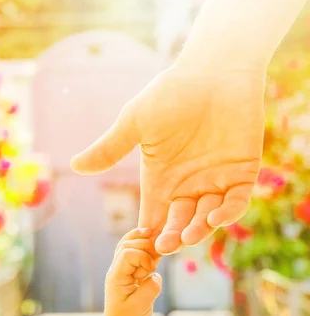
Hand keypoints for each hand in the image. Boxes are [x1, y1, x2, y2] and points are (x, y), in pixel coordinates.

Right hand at [71, 64, 265, 253]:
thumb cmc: (172, 92)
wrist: (215, 69)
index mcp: (161, 179)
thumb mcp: (134, 122)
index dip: (150, 233)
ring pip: (207, 217)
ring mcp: (215, 181)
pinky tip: (216, 217)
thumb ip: (109, 148)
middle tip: (166, 245)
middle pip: (180, 223)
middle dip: (173, 236)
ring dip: (199, 229)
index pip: (154, 216)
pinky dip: (228, 213)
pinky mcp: (242, 173)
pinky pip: (236, 202)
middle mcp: (187, 185)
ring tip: (188, 235)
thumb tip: (73, 165)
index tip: (144, 246)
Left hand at [102, 228, 161, 315]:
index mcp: (116, 276)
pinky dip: (147, 253)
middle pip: (127, 243)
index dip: (143, 257)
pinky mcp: (130, 274)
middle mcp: (117, 270)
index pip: (128, 253)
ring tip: (157, 253)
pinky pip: (136, 255)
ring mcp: (122, 271)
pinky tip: (156, 258)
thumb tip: (155, 275)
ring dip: (145, 246)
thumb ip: (150, 288)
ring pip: (130, 245)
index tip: (150, 272)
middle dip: (144, 246)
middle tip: (156, 259)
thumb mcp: (141, 306)